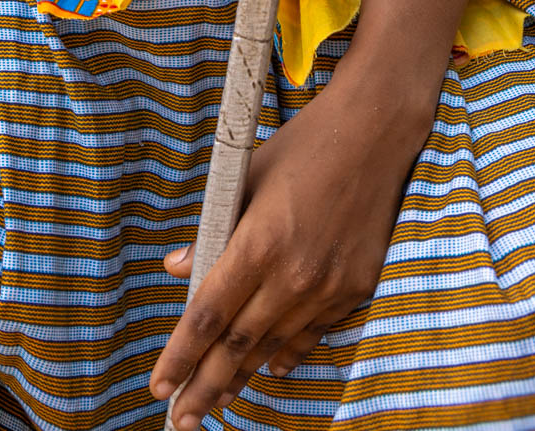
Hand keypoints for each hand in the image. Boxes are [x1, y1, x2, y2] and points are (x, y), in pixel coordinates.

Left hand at [149, 63, 434, 427]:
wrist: (375, 132)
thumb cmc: (304, 145)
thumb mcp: (246, 176)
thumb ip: (212, 229)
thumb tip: (177, 268)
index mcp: (260, 242)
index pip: (208, 315)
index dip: (181, 355)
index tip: (159, 384)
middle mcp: (294, 274)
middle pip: (239, 345)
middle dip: (205, 387)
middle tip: (180, 420)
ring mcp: (329, 286)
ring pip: (275, 347)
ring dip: (243, 378)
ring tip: (217, 401)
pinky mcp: (356, 287)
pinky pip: (314, 334)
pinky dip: (288, 354)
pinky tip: (270, 369)